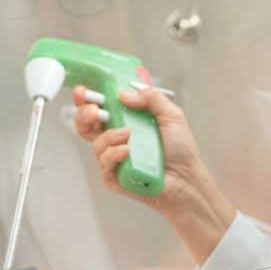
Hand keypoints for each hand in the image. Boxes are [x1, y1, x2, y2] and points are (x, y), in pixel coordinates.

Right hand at [72, 84, 235, 262]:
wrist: (187, 178)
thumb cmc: (181, 150)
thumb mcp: (172, 116)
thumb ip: (152, 98)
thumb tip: (124, 94)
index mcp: (126, 122)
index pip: (100, 107)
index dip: (87, 99)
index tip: (83, 91)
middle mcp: (116, 139)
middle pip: (86, 125)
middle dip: (84, 114)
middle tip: (95, 110)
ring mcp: (114, 159)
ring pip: (96, 143)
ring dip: (109, 136)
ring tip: (128, 134)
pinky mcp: (114, 177)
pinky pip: (104, 163)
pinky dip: (114, 154)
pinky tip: (127, 152)